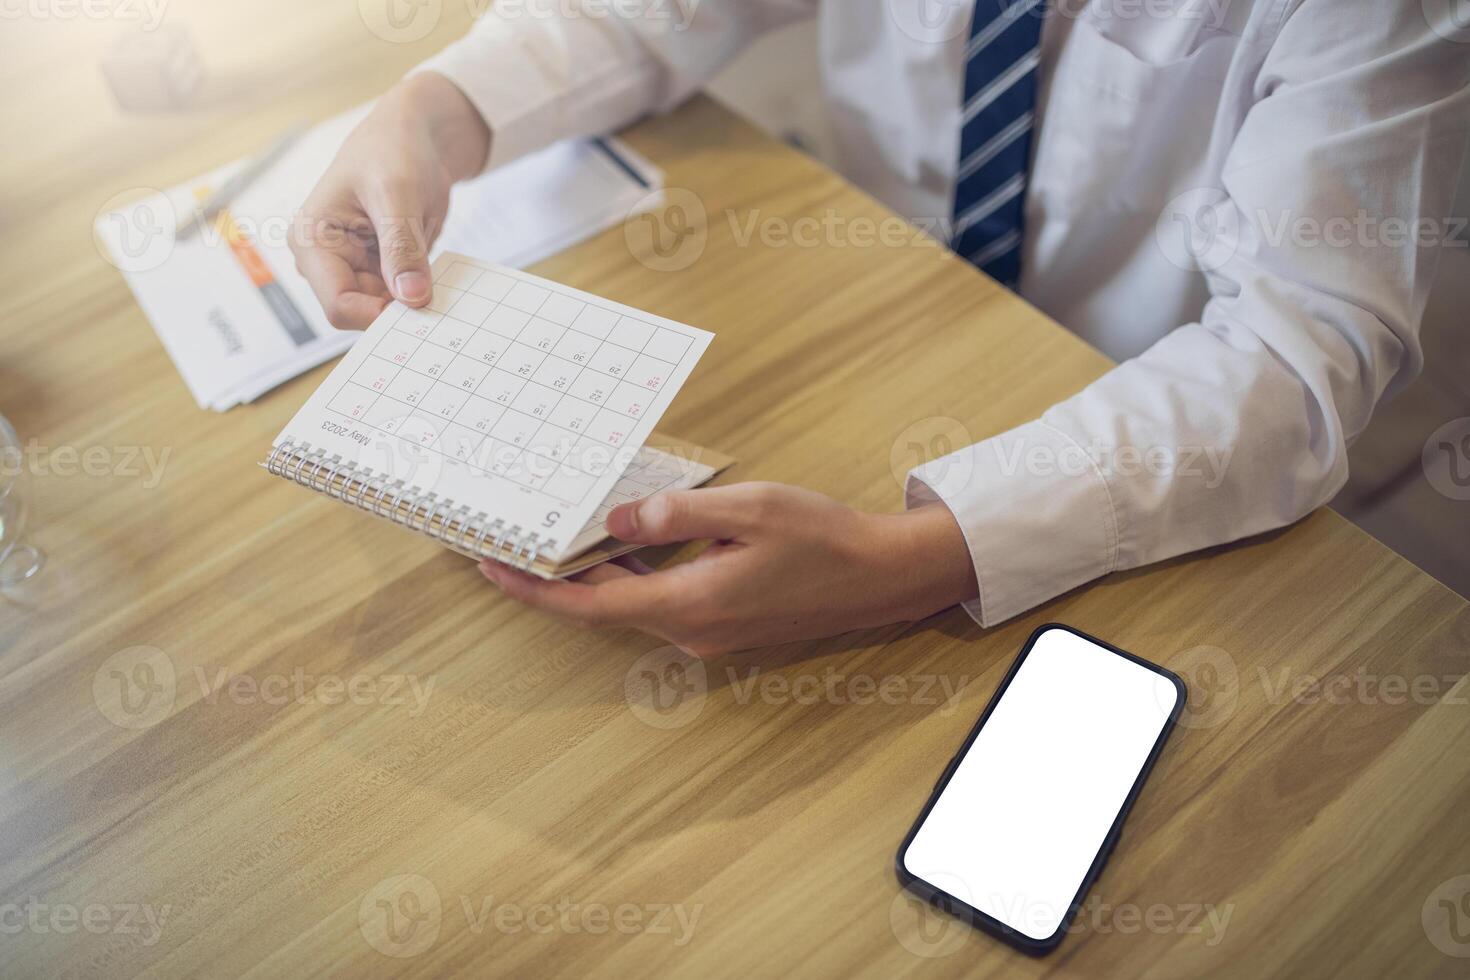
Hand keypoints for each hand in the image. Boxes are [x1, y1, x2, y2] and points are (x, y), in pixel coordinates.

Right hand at [290, 72, 489, 327]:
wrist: (412, 137)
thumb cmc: (392, 150)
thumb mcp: (397, 193)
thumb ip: (402, 247)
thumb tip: (412, 298)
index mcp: (312, 242)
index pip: (339, 305)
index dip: (379, 315)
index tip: (419, 305)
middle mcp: (327, 262)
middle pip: (364, 313)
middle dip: (400, 308)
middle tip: (437, 293)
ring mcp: (354, 268)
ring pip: (387, 310)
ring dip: (415, 299)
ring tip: (435, 270)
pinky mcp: (381, 270)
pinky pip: (404, 298)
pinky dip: (423, 291)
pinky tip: (437, 271)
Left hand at [478, 483, 978, 656]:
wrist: (882, 577)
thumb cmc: (823, 539)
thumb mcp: (748, 509)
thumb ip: (677, 515)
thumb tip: (618, 520)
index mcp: (691, 605)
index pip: (591, 605)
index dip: (536, 590)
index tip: (493, 568)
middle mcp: (692, 629)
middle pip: (604, 606)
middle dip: (555, 578)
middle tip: (512, 541)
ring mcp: (709, 631)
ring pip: (633, 601)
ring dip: (595, 574)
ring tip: (557, 535)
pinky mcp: (724, 622)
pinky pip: (663, 598)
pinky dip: (634, 573)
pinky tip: (624, 541)